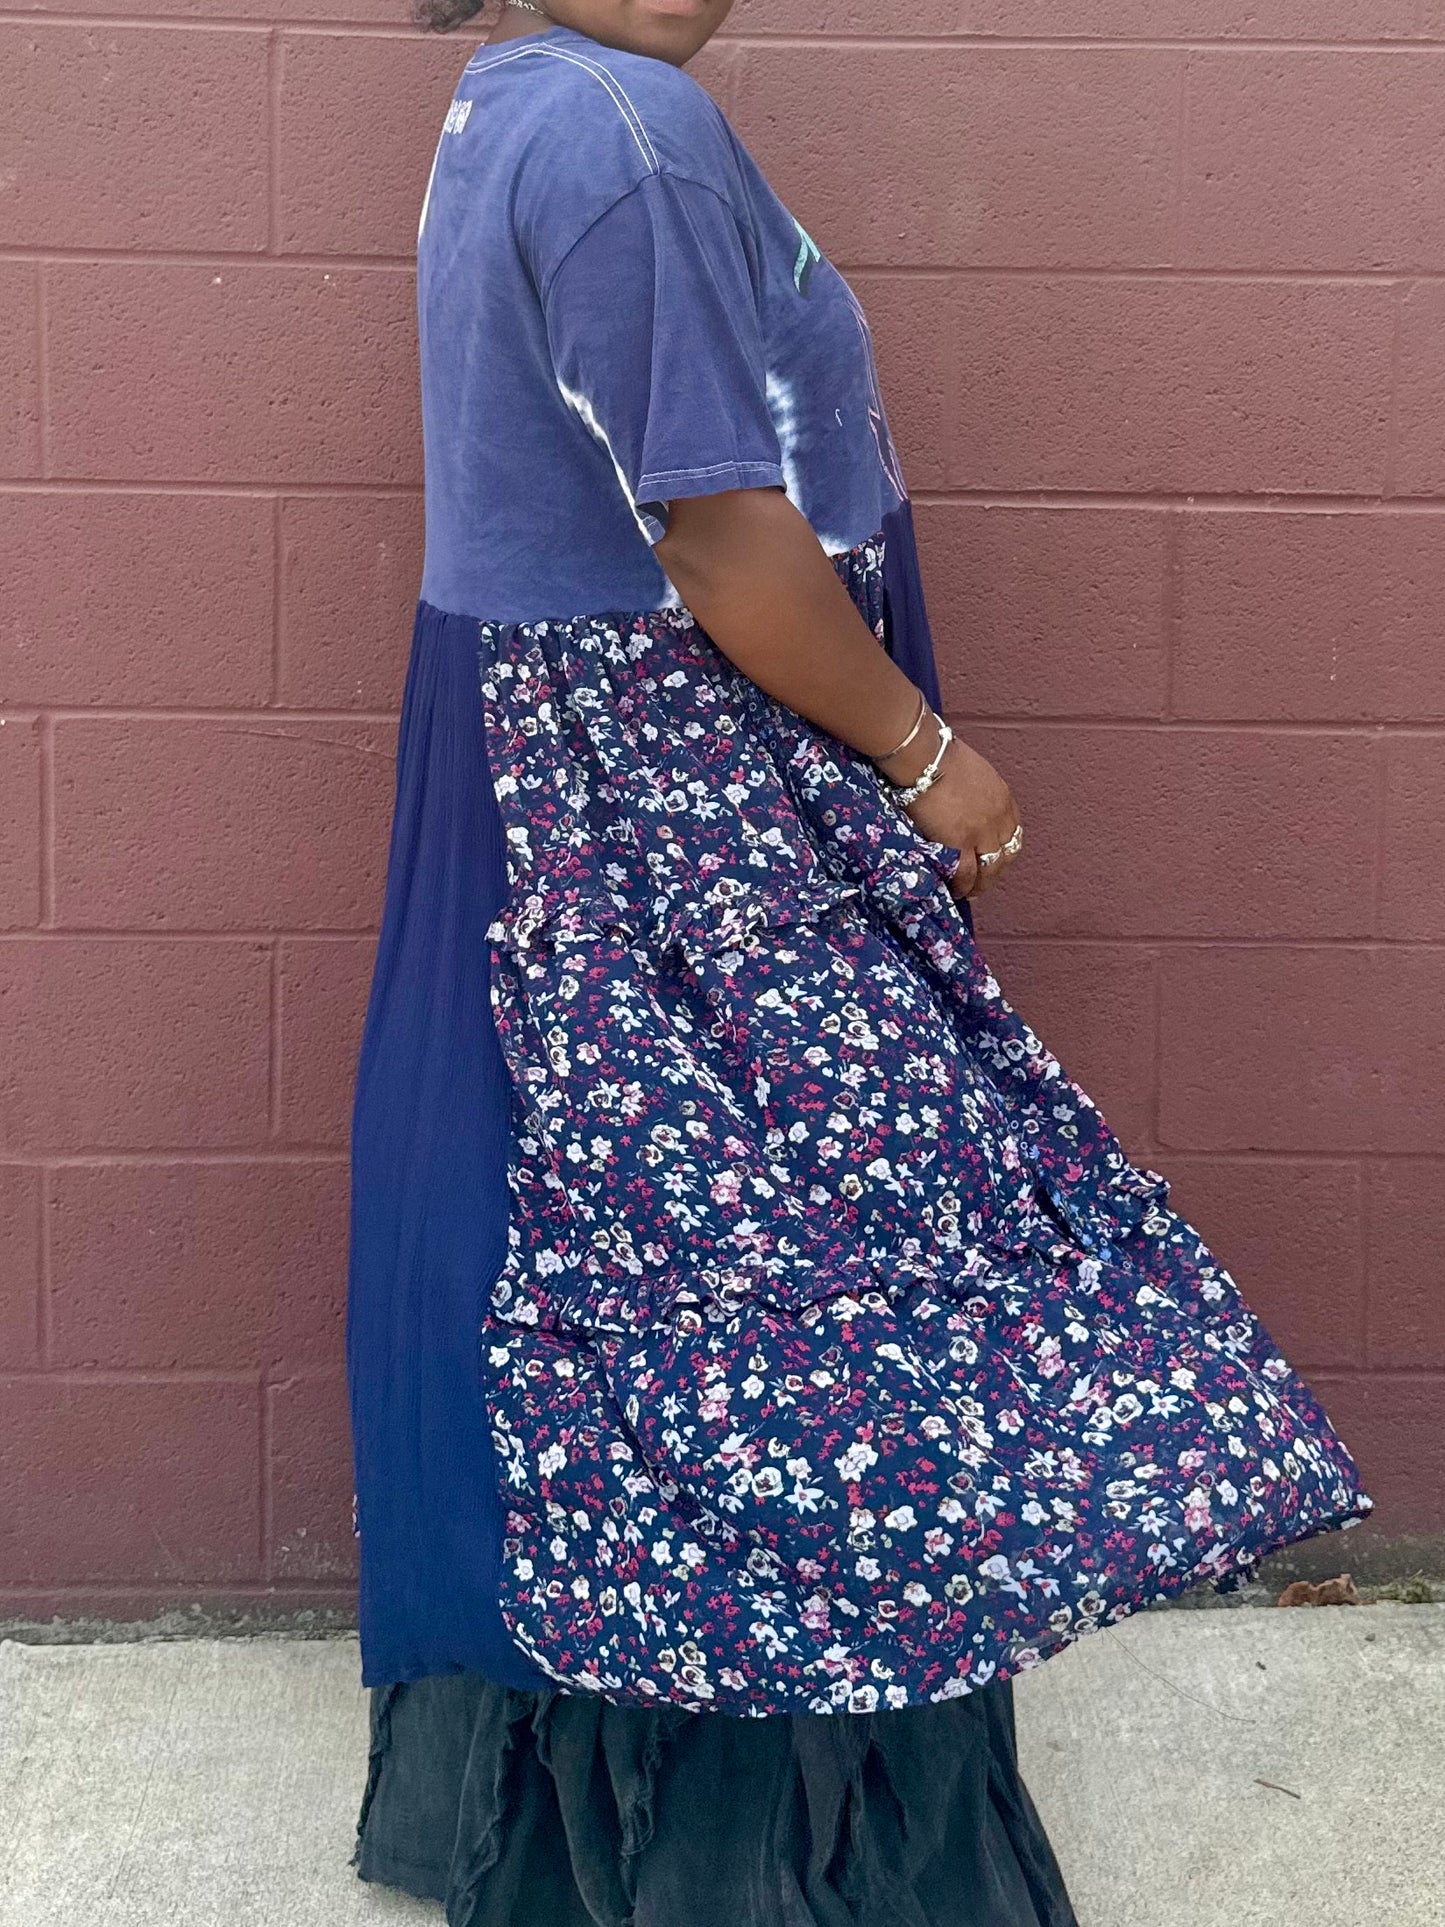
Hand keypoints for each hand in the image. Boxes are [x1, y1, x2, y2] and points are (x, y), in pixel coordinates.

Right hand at [897, 735, 1020, 899]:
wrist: (925, 758)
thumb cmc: (939, 756)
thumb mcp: (973, 772)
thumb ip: (977, 792)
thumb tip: (965, 802)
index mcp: (1003, 798)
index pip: (1013, 832)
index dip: (1003, 850)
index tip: (993, 859)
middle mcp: (998, 818)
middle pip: (1006, 855)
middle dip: (995, 872)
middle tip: (982, 882)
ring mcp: (980, 833)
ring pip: (989, 870)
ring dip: (980, 885)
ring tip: (968, 892)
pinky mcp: (959, 843)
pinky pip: (966, 873)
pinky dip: (962, 886)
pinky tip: (955, 891)